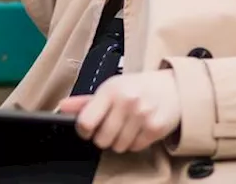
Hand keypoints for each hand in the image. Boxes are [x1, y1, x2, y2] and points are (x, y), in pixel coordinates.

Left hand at [56, 71, 181, 152]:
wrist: (173, 87)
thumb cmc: (137, 87)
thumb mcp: (111, 88)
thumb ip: (86, 101)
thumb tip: (63, 107)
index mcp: (111, 90)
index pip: (86, 121)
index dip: (84, 130)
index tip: (88, 128)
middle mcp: (127, 102)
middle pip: (102, 139)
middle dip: (104, 137)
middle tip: (111, 126)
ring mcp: (142, 115)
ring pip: (118, 147)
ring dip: (120, 141)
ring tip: (127, 127)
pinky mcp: (155, 128)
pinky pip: (135, 148)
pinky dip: (135, 142)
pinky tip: (139, 129)